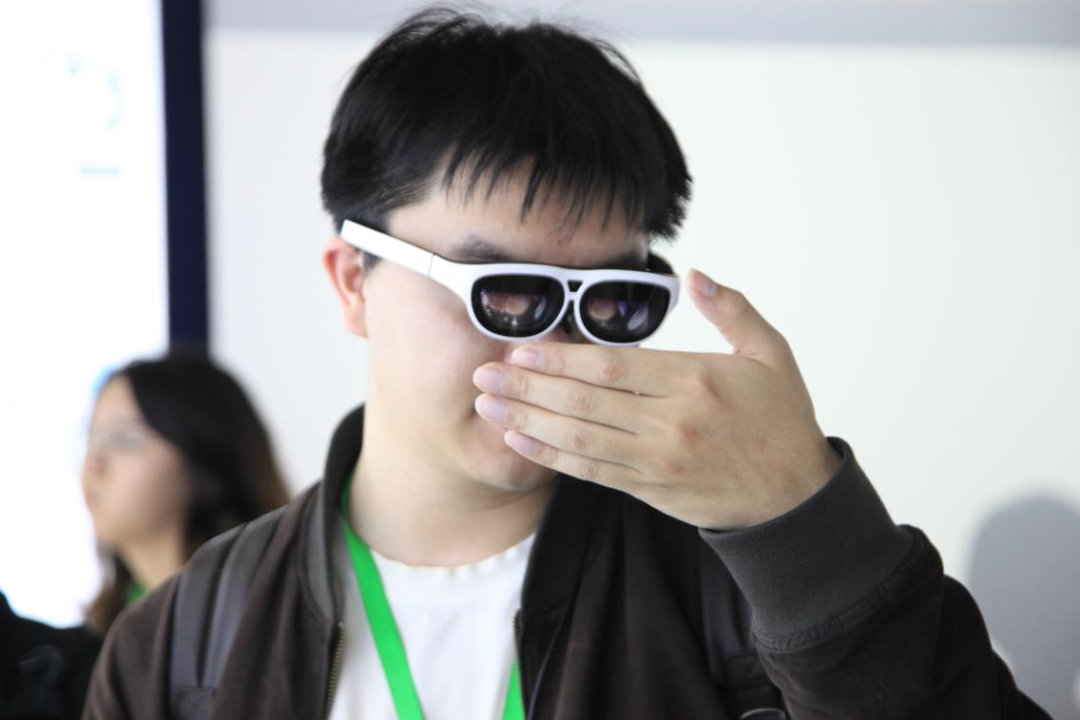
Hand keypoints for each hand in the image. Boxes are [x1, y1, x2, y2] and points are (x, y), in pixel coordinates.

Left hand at [471, 269, 840, 530]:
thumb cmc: (781, 419)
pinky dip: (551, 457)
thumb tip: (695, 275)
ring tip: (487, 406)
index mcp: (695, 380)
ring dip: (527, 421)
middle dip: (527, 387)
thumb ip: (731, 310)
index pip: (613, 367)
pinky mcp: (650, 489)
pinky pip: (591, 472)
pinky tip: (520, 440)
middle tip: (483, 374)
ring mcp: (657, 460)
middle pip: (584, 402)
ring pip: (579, 438)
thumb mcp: (771, 353)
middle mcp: (670, 422)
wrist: (794, 499)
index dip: (560, 360)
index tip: (521, 350)